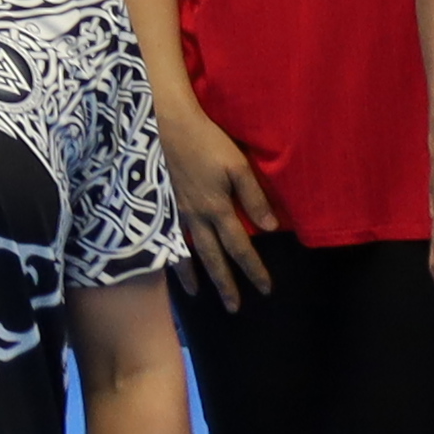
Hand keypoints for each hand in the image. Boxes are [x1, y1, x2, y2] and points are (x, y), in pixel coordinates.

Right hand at [154, 101, 281, 301]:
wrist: (165, 126)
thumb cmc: (206, 142)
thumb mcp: (237, 166)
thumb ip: (254, 197)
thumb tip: (271, 228)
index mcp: (218, 209)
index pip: (241, 248)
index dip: (254, 270)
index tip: (266, 289)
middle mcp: (197, 218)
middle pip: (214, 259)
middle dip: (226, 285)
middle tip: (234, 308)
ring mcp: (176, 215)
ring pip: (188, 254)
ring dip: (197, 277)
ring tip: (201, 296)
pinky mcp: (161, 207)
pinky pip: (168, 240)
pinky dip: (172, 258)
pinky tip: (173, 266)